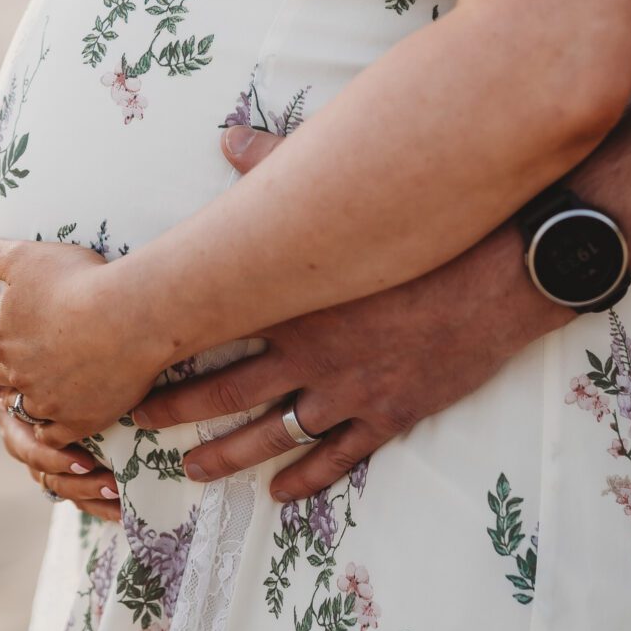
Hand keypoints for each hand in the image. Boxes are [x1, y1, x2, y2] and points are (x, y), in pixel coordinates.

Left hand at [0, 234, 158, 442]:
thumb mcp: (27, 256)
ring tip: (14, 393)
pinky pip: (53, 436)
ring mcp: (46, 401)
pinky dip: (48, 432)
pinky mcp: (77, 420)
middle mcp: (15, 371)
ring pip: (20, 404)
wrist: (130, 319)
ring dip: (15, 397)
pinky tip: (48, 427)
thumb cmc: (80, 281)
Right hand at [0, 336, 120, 516]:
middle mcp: (33, 448)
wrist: (37, 353)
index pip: (29, 448)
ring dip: (94, 495)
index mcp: (14, 427)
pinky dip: (104, 502)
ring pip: (69, 488)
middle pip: (52, 475)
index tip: (83, 458)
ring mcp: (54, 457)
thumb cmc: (11, 351)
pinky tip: (128, 508)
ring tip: (121, 495)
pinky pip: (85, 491)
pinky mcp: (76, 461)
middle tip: (111, 479)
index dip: (52, 456)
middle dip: (80, 482)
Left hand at [132, 127, 566, 496]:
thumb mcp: (348, 196)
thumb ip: (279, 168)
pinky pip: (338, 456)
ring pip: (275, 435)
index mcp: (296, 302)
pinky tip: (282, 493)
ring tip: (194, 471)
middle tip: (141, 426)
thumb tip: (228, 137)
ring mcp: (352, 390)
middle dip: (180, 414)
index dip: (168, 355)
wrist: (499, 276)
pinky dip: (307, 478)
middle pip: (229, 394)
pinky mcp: (391, 413)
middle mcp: (314, 355)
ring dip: (230, 456)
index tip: (130, 369)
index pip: (214, 335)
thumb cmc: (425, 231)